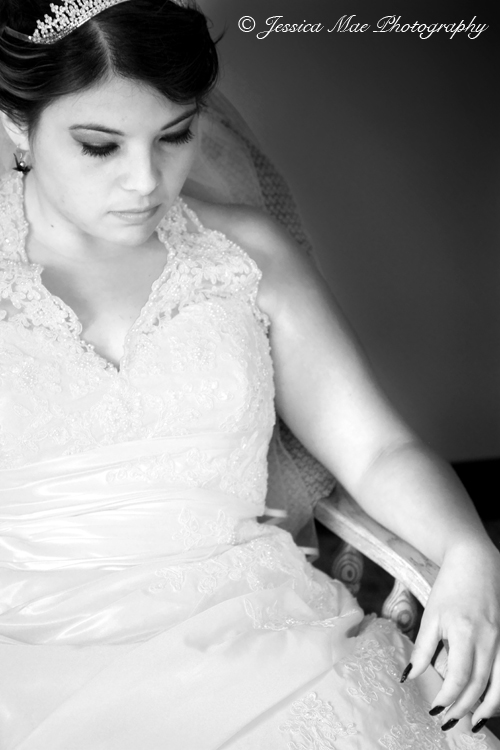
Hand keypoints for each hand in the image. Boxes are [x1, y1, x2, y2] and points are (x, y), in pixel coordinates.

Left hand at [408, 538, 499, 728]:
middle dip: (464, 708)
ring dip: (488, 707)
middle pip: (480, 685)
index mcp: (465, 632)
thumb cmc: (450, 586)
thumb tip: (411, 675)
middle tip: (449, 721)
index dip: (447, 697)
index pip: (459, 677)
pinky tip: (490, 700)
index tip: (435, 708)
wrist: (475, 560)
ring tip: (473, 721)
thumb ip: (423, 648)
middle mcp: (489, 639)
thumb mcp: (431, 615)